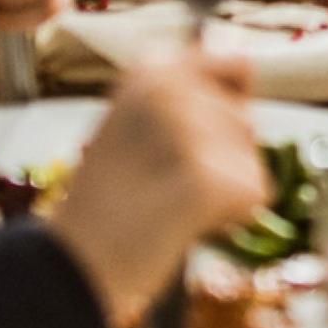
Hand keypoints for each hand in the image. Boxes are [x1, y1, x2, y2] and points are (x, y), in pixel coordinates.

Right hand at [40, 49, 270, 327]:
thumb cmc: (109, 200)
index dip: (219, 116)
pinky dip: (230, 218)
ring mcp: (188, 131)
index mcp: (150, 69)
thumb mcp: (139, 121)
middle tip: (157, 186)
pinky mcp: (206, 178)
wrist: (71, 266)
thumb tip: (247, 60)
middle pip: (245, 124)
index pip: (238, 67)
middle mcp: (169, 87)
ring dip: (221, 191)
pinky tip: (181, 225)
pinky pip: (255, 195)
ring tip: (163, 204)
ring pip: (251, 161)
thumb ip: (192, 91)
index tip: (171, 147)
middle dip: (219, 161)